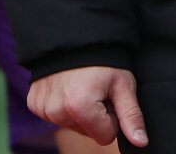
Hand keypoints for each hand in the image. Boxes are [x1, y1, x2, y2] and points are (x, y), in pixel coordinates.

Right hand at [28, 67, 147, 146]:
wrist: (76, 34)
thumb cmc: (104, 58)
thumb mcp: (123, 83)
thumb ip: (131, 115)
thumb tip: (141, 142)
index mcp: (80, 107)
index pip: (105, 137)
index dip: (112, 118)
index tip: (110, 96)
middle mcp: (57, 111)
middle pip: (87, 132)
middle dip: (95, 114)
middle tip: (97, 87)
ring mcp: (43, 107)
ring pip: (71, 125)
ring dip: (79, 110)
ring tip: (83, 83)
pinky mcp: (34, 102)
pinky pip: (54, 116)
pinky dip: (62, 104)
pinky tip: (67, 85)